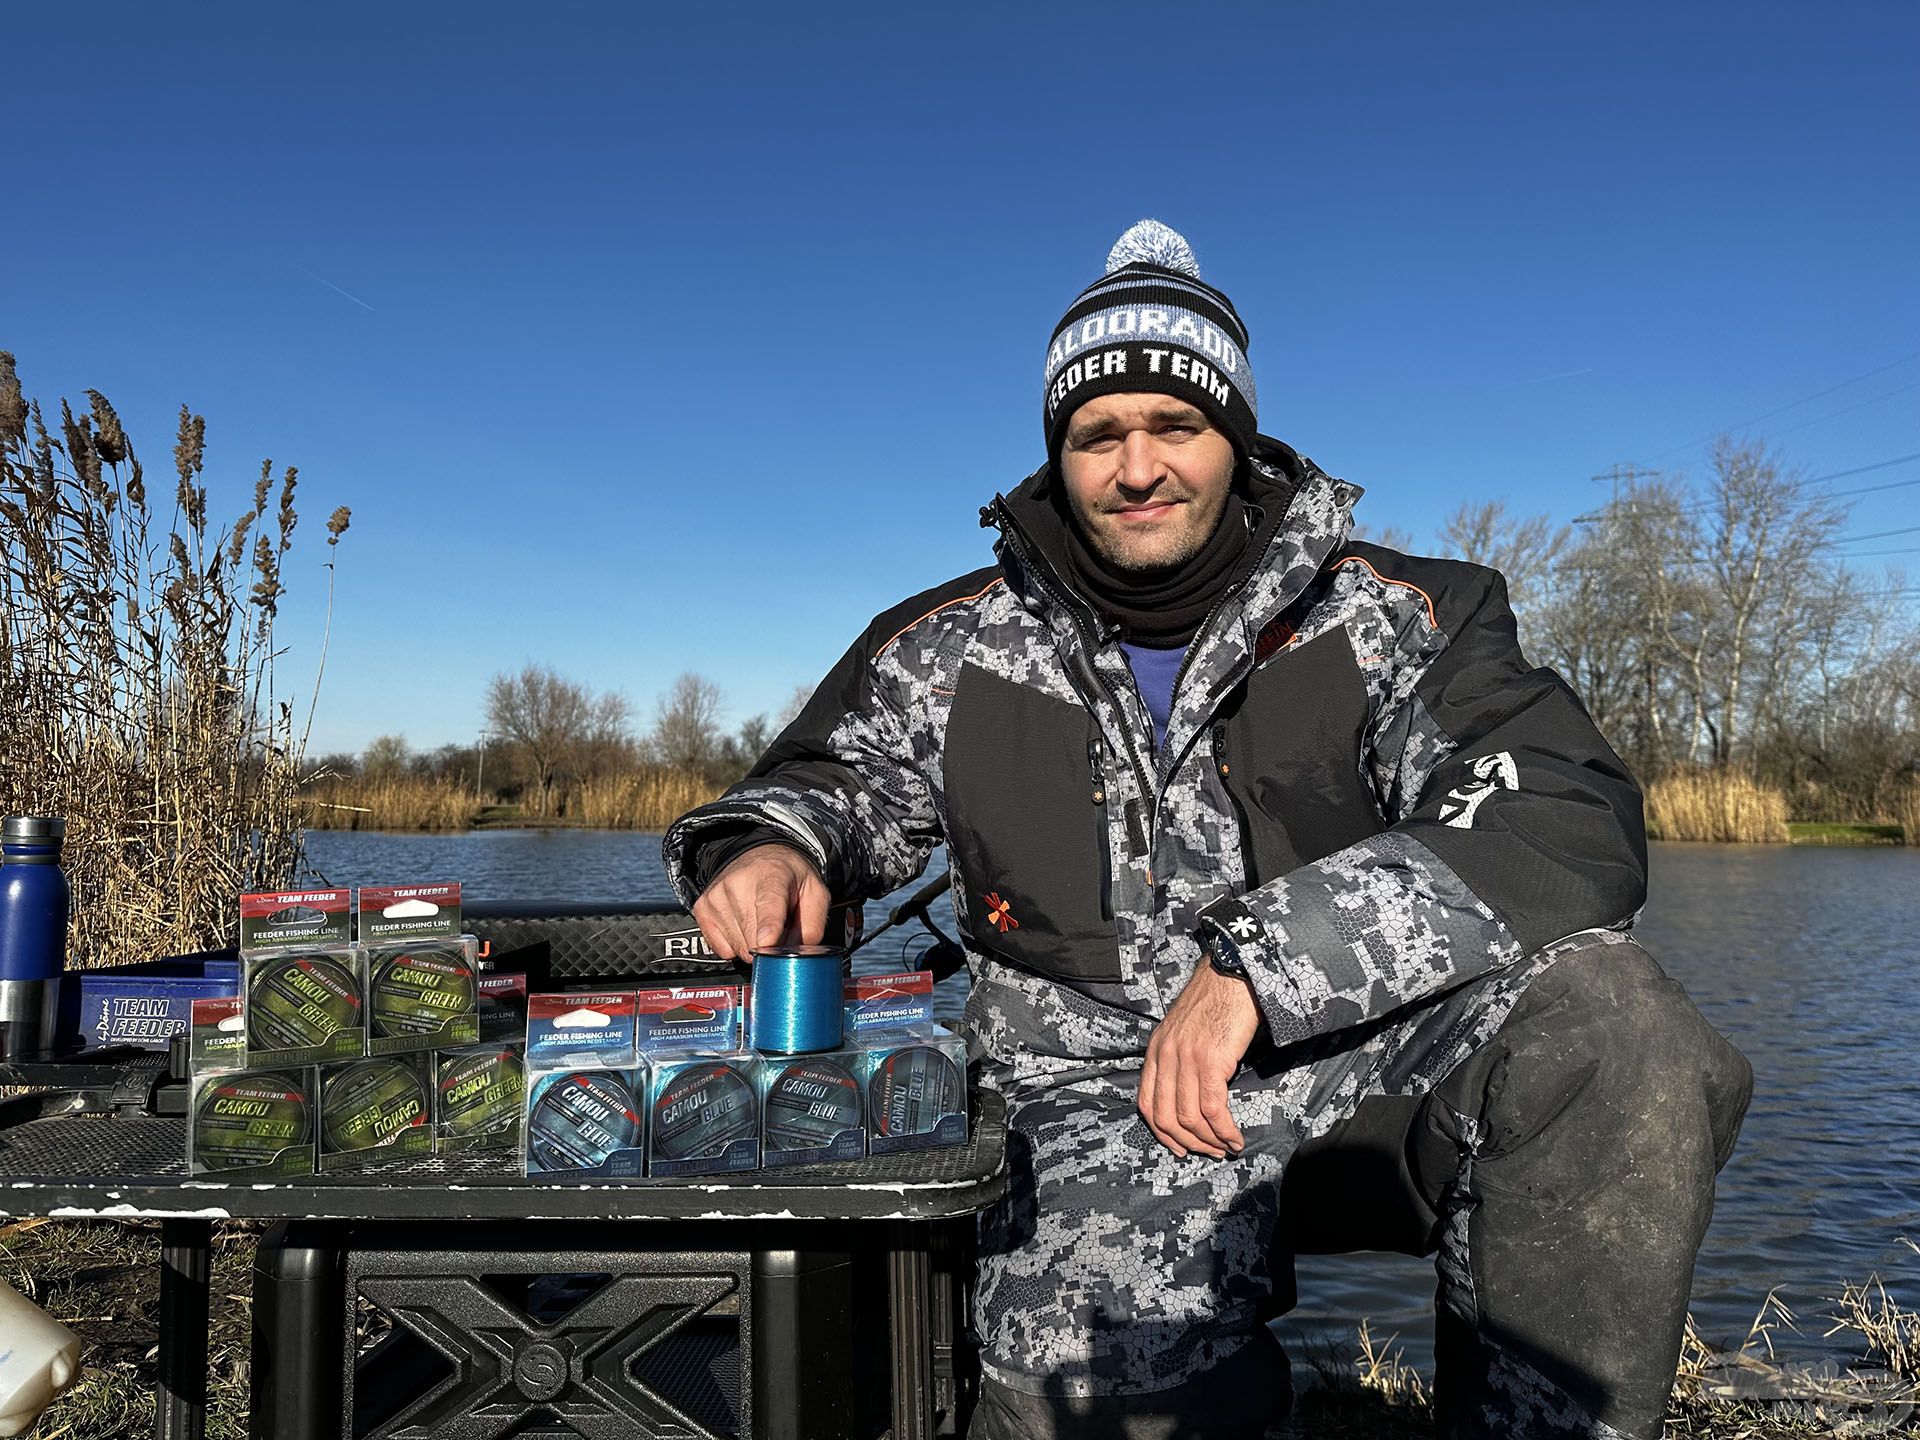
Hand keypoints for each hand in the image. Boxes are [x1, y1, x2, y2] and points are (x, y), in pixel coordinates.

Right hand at [691, 843, 830, 959]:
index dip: (768, 928)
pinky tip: (743, 925)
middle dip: (770, 945)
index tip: (767, 942)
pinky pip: (722, 950)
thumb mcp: (815, 893)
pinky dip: (736, 944)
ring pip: (739, 948)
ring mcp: (717, 897)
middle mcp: (738, 884)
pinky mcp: (702, 909)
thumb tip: (798, 956)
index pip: (768, 906)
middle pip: (753, 938)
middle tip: (779, 926)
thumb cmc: (788, 876)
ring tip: (760, 920)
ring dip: (753, 944)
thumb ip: (812, 926)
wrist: (760, 855)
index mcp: (772, 876)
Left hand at [1138, 961, 1261, 1158]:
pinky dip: (1224, 1129)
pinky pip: (1213, 1108)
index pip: (1146, 1102)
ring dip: (1209, 1140)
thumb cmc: (1216, 1000)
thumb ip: (1179, 1057)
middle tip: (1209, 1152)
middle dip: (1187, 1142)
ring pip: (1189, 1117)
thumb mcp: (1184, 1029)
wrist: (1233, 974)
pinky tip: (1235, 1136)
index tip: (1179, 1147)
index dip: (1161, 1132)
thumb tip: (1192, 1094)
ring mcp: (1185, 1058)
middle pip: (1165, 1116)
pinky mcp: (1210, 1060)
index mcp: (1156, 1050)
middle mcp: (1165, 1056)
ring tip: (1226, 1146)